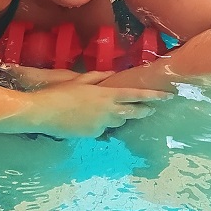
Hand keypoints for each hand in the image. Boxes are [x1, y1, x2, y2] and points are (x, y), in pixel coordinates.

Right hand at [13, 66, 172, 136]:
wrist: (42, 113)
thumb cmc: (60, 93)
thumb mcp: (79, 80)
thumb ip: (98, 77)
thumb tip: (112, 75)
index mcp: (107, 95)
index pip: (137, 95)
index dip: (154, 96)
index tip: (168, 96)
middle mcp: (108, 111)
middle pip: (133, 112)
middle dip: (143, 111)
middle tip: (150, 110)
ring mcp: (101, 125)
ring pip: (118, 121)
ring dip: (119, 116)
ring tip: (111, 111)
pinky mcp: (92, 135)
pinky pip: (102, 129)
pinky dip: (100, 124)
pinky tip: (87, 119)